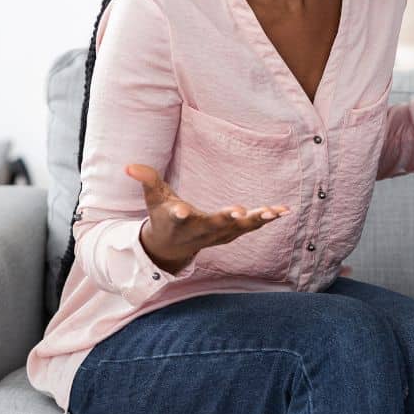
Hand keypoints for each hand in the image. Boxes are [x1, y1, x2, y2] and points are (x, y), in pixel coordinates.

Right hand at [126, 164, 287, 274]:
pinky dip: (267, 219)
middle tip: (239, 212)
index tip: (181, 211)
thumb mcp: (153, 198)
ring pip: (239, 228)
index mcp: (177, 221)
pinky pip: (252, 227)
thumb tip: (129, 166)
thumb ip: (145, 180)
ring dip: (256, 220)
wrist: (172, 246)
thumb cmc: (162, 216)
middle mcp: (200, 230)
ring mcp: (218, 234)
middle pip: (214, 225)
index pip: (176, 218)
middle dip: (226, 218)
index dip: (178, 214)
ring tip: (274, 211)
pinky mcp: (232, 234)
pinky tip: (284, 211)